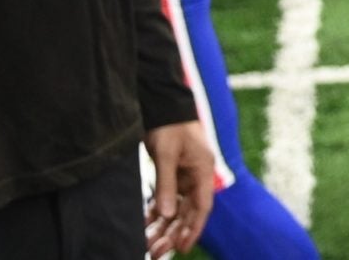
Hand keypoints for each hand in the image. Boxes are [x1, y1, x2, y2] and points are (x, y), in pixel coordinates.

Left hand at [143, 120, 214, 256]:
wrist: (163, 104)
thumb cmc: (170, 125)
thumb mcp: (167, 154)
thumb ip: (166, 184)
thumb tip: (167, 215)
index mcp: (203, 171)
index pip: (202, 207)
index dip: (193, 229)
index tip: (182, 247)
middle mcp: (196, 177)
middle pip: (187, 212)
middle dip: (173, 234)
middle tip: (157, 252)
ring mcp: (184, 177)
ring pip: (175, 209)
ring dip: (163, 227)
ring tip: (149, 245)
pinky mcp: (171, 175)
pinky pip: (165, 199)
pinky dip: (156, 213)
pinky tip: (145, 225)